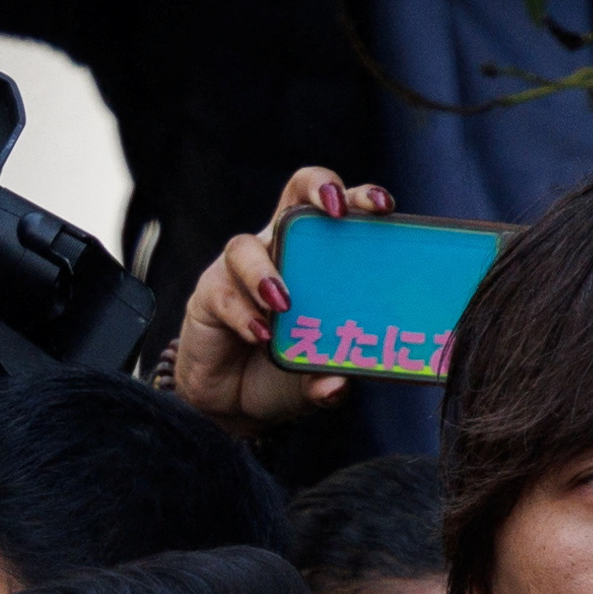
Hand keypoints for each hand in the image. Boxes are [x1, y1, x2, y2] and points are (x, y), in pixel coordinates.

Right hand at [174, 167, 394, 435]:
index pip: (334, 211)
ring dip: (265, 272)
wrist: (236, 403)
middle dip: (317, 190)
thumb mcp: (317, 377)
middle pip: (294, 197)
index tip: (383, 206)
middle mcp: (277, 251)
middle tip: (336, 212)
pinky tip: (259, 335)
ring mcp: (239, 271)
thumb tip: (339, 383)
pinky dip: (242, 314)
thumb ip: (331, 380)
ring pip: (246, 247)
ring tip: (284, 304)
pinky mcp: (209, 297)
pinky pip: (223, 295)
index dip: (357, 198)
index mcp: (314, 259)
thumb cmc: (285, 372)